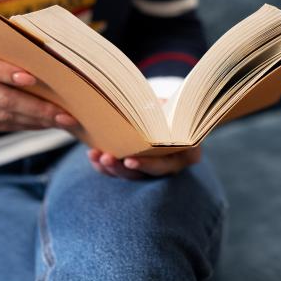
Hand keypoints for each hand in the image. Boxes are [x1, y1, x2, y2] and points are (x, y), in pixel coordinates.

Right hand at [0, 41, 77, 130]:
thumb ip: (1, 52)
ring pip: (2, 117)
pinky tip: (44, 124)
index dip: (7, 73)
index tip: (33, 79)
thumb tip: (46, 59)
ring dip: (36, 120)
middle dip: (36, 107)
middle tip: (64, 112)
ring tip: (62, 120)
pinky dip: (24, 125)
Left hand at [86, 98, 201, 178]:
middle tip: (107, 157)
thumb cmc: (177, 109)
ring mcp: (153, 169)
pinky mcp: (138, 167)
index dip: (147, 164)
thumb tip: (149, 105)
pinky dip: (105, 165)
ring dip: (111, 167)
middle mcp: (170, 167)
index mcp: (187, 154)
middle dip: (123, 168)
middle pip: (144, 174)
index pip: (165, 164)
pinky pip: (120, 171)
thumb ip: (166, 111)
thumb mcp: (176, 108)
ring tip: (96, 154)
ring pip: (130, 175)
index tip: (129, 161)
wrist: (174, 112)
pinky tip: (93, 155)